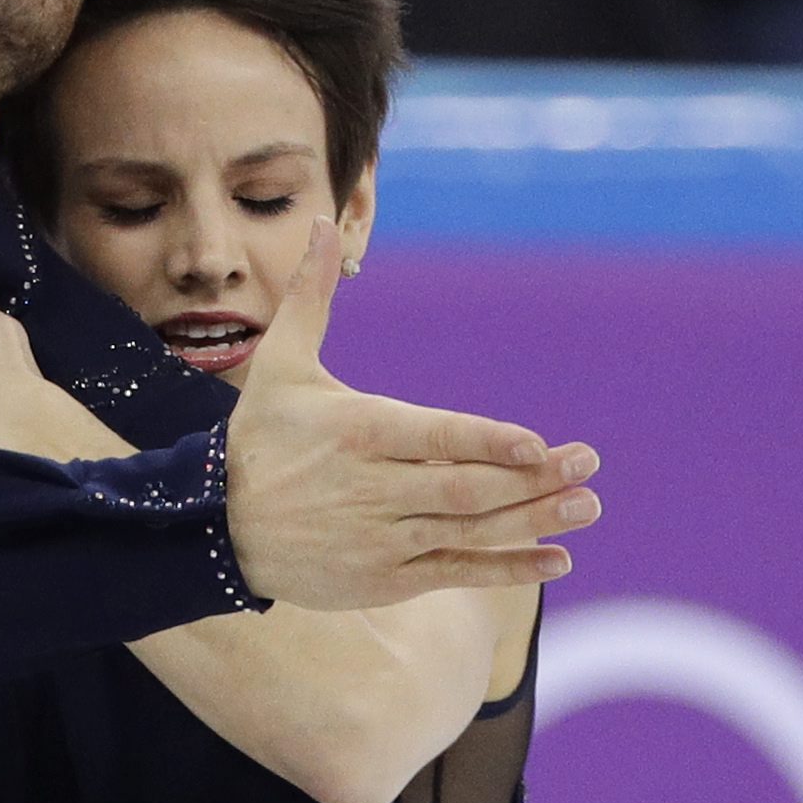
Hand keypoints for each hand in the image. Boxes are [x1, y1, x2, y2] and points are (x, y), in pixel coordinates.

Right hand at [220, 219, 602, 609]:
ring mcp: (381, 540)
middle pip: (464, 488)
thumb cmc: (259, 439)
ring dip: (533, 521)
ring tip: (587, 506)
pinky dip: (507, 569)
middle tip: (588, 464)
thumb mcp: (282, 365)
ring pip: (468, 531)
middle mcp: (371, 490)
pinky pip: (456, 573)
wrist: (214, 529)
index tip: (538, 444)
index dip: (487, 443)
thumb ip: (311, 296)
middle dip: (532, 479)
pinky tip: (556, 559)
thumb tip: (322, 222)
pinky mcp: (384, 579)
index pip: (435, 438)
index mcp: (357, 432)